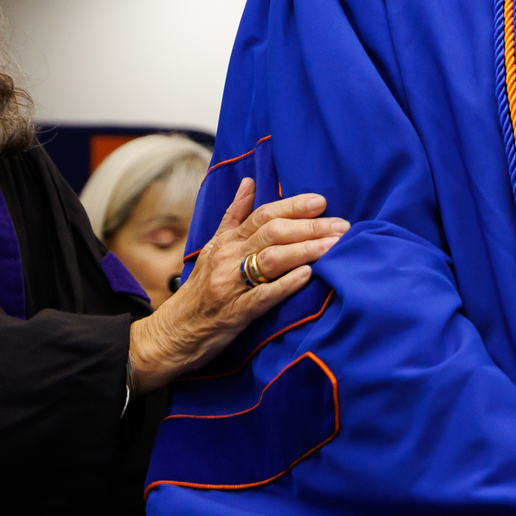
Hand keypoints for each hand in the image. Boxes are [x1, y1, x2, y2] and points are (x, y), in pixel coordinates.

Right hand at [126, 180, 344, 392]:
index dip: (293, 206)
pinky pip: (262, 296)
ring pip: (271, 261)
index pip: (263, 215)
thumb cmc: (200, 289)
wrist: (173, 332)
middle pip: (273, 234)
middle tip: (342, 226)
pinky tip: (308, 276)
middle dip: (310, 228)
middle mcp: (228, 258)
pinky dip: (285, 285)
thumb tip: (248, 182)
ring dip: (306, 251)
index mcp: (227, 241)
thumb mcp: (212, 248)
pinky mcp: (234, 314)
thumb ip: (233, 216)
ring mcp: (230, 285)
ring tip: (335, 246)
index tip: (321, 202)